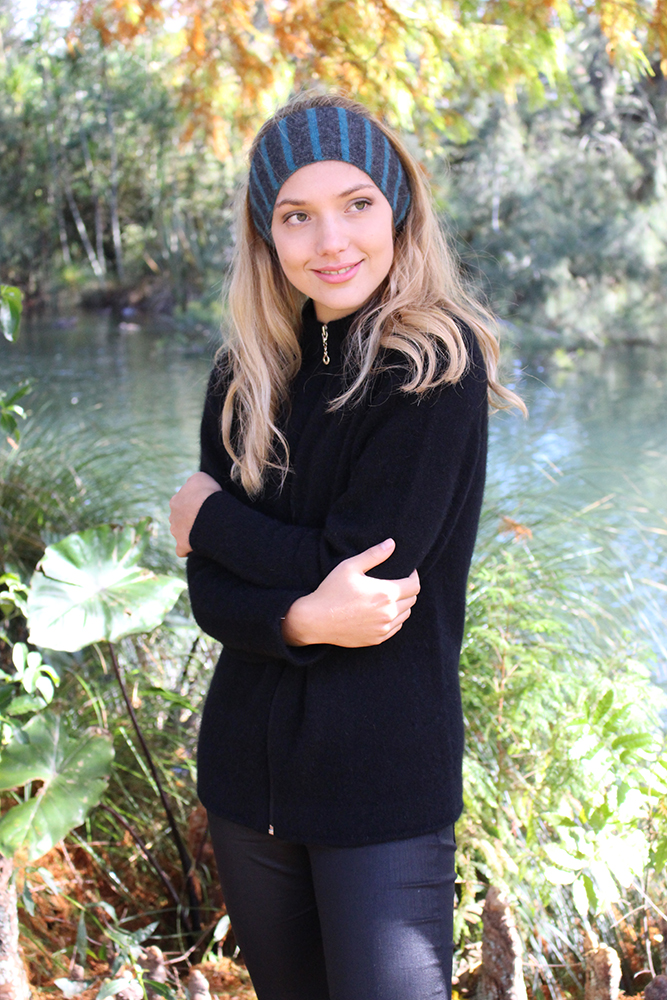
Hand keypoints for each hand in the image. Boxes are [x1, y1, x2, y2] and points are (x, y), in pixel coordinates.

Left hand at [169, 472, 221, 556]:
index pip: (182, 502)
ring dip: (190, 534)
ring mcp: (175, 532)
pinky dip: (188, 549)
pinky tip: (198, 547)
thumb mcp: (200, 478)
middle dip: (189, 520)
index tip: (205, 506)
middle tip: (205, 520)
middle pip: (179, 519)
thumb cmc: (207, 494)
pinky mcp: (181, 545)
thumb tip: (194, 485)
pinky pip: (182, 550)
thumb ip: (194, 481)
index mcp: (175, 501)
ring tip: (205, 533)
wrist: (210, 514)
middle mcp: (172, 516)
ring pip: (180, 533)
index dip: (194, 505)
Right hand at [282, 538, 419, 646]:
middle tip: (398, 582)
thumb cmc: (331, 591)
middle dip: (409, 589)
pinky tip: (383, 611)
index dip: (413, 576)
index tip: (408, 571)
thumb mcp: (350, 567)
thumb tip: (392, 543)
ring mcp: (383, 628)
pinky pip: (396, 627)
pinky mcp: (377, 639)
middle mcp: (388, 613)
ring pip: (406, 614)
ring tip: (390, 596)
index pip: (414, 585)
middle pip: (412, 600)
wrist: (316, 620)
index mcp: (385, 593)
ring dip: (403, 604)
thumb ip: (374, 554)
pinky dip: (395, 618)